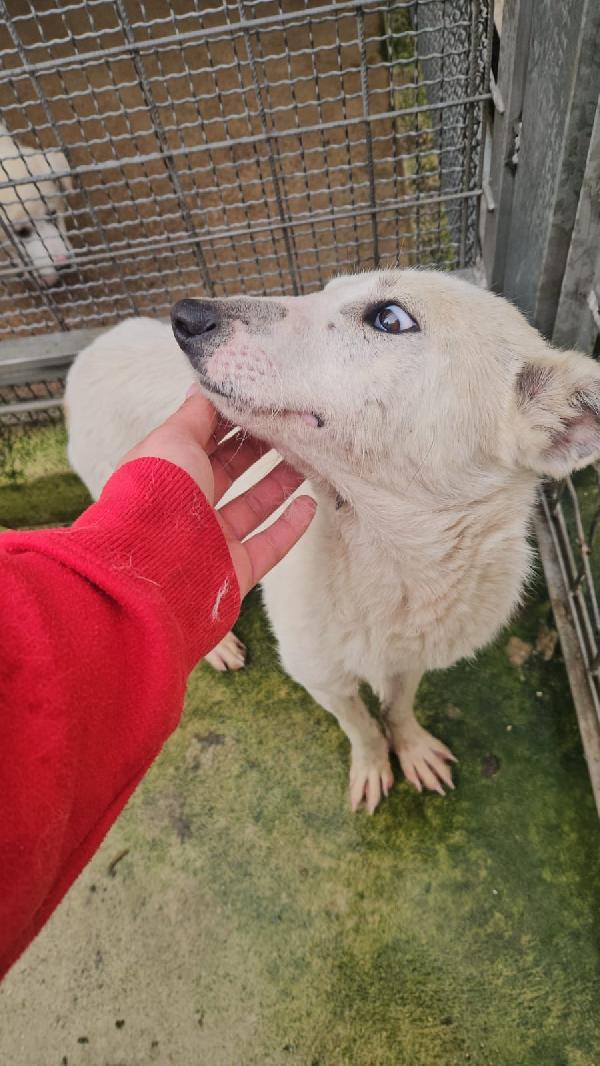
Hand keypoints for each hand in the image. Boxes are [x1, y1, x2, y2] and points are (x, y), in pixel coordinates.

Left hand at [120, 386, 315, 596]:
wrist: (152, 568)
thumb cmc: (156, 494)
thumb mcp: (172, 439)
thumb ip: (194, 414)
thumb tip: (204, 386)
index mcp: (168, 473)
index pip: (203, 441)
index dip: (231, 421)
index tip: (262, 401)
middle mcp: (188, 506)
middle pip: (230, 472)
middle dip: (258, 449)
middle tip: (290, 425)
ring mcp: (212, 540)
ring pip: (253, 506)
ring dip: (280, 483)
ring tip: (307, 458)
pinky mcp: (235, 569)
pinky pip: (269, 545)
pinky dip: (291, 526)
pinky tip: (309, 503)